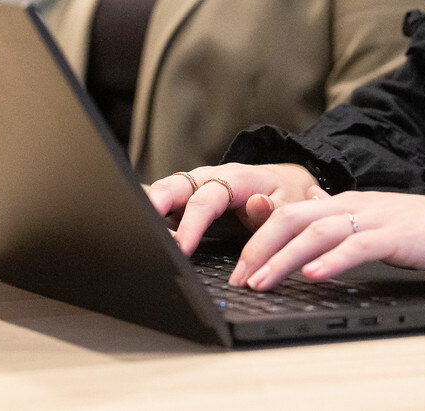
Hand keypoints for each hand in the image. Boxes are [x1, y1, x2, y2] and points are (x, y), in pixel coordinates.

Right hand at [146, 163, 321, 254]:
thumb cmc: (285, 197)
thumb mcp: (289, 207)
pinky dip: (153, 209)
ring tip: (136, 228)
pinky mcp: (190, 197)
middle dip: (156, 202)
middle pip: (177, 184)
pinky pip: (168, 199)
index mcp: (237, 178)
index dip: (192, 223)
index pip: (208, 198)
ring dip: (150, 206)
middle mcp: (212, 177)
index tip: (181, 248)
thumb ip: (272, 212)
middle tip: (140, 225)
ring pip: (167, 189)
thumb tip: (255, 204)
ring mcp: (198, 185)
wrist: (285, 184)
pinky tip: (139, 223)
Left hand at [227, 191, 424, 290]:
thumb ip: (344, 223)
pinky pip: (358, 245)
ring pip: (317, 230)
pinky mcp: (399, 235)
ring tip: (262, 280)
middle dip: (260, 248)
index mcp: (348, 203)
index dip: (260, 239)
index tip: (239, 268)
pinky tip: (314, 277)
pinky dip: (332, 260)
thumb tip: (312, 222)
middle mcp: (355, 204)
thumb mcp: (379, 225)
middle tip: (239, 278)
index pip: (292, 214)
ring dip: (284, 258)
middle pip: (293, 218)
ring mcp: (376, 217)